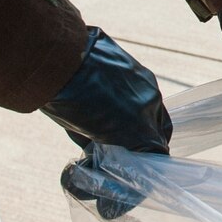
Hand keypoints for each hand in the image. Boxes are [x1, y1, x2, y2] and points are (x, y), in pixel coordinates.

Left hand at [40, 28, 171, 154]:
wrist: (60, 61)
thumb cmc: (65, 101)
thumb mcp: (82, 132)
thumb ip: (100, 144)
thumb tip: (100, 151)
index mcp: (138, 128)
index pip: (157, 150)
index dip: (147, 158)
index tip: (135, 160)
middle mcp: (150, 106)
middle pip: (161, 131)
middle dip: (149, 140)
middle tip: (130, 144)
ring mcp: (147, 85)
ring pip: (155, 109)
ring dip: (143, 118)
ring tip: (121, 119)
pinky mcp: (140, 69)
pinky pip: (146, 91)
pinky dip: (136, 99)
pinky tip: (118, 98)